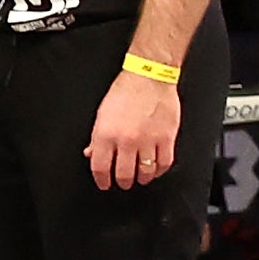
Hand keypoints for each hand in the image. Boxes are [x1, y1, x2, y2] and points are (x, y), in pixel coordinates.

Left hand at [88, 64, 181, 190]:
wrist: (149, 76)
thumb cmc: (126, 90)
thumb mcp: (102, 113)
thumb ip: (97, 137)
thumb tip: (92, 153)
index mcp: (106, 134)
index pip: (100, 167)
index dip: (101, 180)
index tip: (104, 183)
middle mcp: (126, 140)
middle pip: (123, 174)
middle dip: (122, 182)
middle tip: (123, 182)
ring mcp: (148, 140)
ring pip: (145, 172)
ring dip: (141, 179)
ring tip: (140, 177)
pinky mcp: (166, 138)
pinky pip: (164, 163)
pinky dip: (159, 170)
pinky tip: (155, 169)